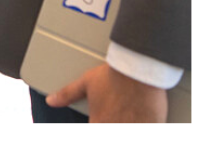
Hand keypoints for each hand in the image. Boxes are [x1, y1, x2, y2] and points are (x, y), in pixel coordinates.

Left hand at [47, 61, 167, 121]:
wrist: (137, 71)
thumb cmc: (112, 76)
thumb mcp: (85, 83)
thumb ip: (67, 94)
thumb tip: (51, 101)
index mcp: (98, 123)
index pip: (94, 131)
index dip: (97, 124)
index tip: (100, 120)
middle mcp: (115, 129)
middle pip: (111, 132)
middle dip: (113, 123)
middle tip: (118, 112)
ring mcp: (134, 130)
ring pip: (127, 133)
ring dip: (126, 124)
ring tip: (128, 113)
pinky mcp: (152, 127)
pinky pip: (147, 132)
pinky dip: (143, 125)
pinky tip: (141, 117)